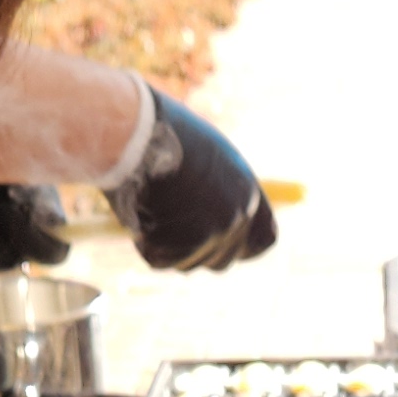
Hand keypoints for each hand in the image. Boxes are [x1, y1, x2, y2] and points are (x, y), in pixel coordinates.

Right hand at [112, 91, 275, 272]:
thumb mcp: (207, 156)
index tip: (221, 242)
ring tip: (152, 206)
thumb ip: (222, 190)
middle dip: (199, 251)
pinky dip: (146, 243)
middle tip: (171, 227)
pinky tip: (140, 211)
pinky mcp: (176, 249)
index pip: (263, 240)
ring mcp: (208, 236)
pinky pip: (160, 258)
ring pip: (189, 263)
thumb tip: (213, 214)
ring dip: (171, 246)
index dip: (241, 245)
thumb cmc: (164, 135)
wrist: (134, 133)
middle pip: (222, 260)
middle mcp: (236, 218)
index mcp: (248, 193)